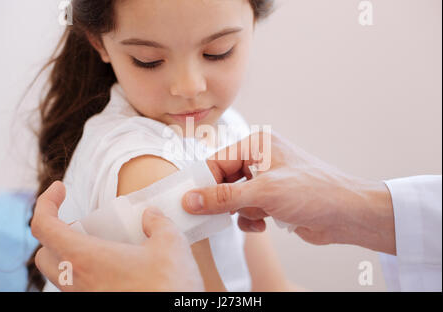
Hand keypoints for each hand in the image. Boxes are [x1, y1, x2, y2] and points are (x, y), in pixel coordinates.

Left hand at [32, 181, 204, 290]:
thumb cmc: (168, 287)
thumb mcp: (171, 244)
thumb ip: (158, 223)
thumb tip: (150, 216)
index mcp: (86, 258)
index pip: (44, 226)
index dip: (46, 202)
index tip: (60, 189)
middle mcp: (77, 281)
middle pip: (44, 253)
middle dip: (55, 232)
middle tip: (82, 223)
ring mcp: (85, 298)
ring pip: (59, 274)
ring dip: (70, 254)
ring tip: (100, 245)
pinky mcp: (97, 305)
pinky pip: (78, 287)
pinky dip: (85, 272)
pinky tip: (114, 267)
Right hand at [182, 131, 395, 254]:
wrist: (347, 214)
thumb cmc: (313, 191)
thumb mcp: (263, 192)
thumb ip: (224, 197)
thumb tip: (191, 199)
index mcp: (257, 145)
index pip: (217, 161)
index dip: (204, 183)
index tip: (190, 202)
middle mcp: (261, 159)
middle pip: (224, 180)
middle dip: (225, 200)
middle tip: (217, 215)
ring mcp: (267, 179)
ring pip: (235, 197)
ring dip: (241, 211)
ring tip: (257, 216)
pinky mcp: (273, 198)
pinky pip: (248, 208)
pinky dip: (251, 218)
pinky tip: (265, 223)